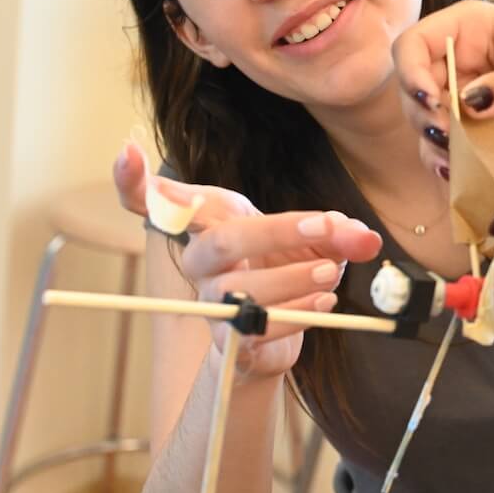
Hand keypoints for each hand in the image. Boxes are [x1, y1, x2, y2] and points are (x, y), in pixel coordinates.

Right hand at [112, 142, 383, 377]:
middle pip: (225, 241)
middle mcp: (199, 262)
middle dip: (280, 232)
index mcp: (207, 223)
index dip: (133, 180)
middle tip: (326, 229)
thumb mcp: (312, 239)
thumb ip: (337, 231)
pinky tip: (323, 303)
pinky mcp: (230, 341)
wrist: (273, 332)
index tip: (126, 151)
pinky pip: (259, 328)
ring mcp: (211, 303)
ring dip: (296, 278)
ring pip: (244, 290)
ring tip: (331, 272)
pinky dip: (297, 314)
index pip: (152, 200)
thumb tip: (366, 237)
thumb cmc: (279, 267)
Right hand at [391, 0, 493, 160]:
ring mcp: (459, 94)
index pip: (415, 43)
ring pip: (422, 118)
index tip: (431, 100)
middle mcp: (456, 58)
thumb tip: (471, 101)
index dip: (412, 71)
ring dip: (432, 140)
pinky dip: (443, 159)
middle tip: (450, 134)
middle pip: (411, 85)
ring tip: (455, 157)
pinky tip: (456, 171)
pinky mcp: (468, 126)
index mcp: (469, 27)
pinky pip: (441, 145)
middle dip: (424, 113)